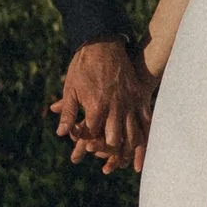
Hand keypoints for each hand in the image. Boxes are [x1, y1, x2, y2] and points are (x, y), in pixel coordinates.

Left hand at [51, 38, 151, 172]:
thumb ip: (67, 112)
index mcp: (96, 105)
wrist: (103, 42)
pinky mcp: (139, 96)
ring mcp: (130, 102)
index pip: (93, 133)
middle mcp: (115, 106)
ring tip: (128, 163)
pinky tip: (144, 144)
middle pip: (116, 138)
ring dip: (130, 150)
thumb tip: (61, 133)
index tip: (85, 151)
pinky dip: (146, 135)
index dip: (88, 145)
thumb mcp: (70, 88)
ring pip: (134, 133)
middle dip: (111, 153)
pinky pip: (146, 120)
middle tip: (109, 165)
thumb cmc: (83, 66)